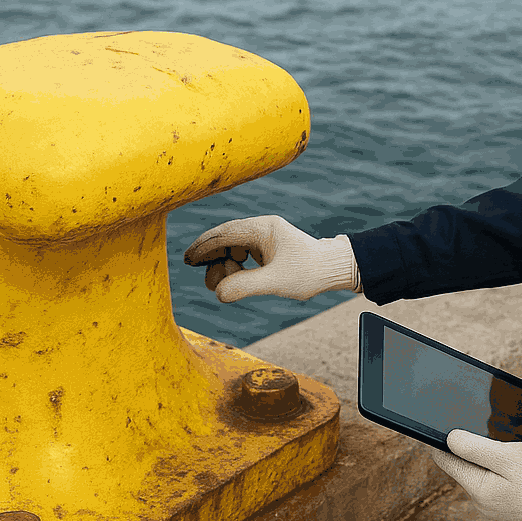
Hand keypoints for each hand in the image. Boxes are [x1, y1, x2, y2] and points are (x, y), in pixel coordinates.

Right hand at [182, 215, 360, 302]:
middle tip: (209, 280)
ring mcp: (262, 238)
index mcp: (263, 228)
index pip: (224, 233)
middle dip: (212, 259)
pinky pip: (239, 254)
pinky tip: (233, 278)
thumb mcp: (275, 282)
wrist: (333, 269)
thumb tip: (218, 292)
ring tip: (227, 283)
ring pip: (230, 248)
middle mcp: (260, 228)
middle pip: (223, 239)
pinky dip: (233, 267)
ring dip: (223, 265)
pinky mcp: (264, 249)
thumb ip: (245, 286)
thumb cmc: (309, 272)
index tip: (188, 260)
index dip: (203, 246)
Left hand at [429, 429, 521, 520]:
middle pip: (463, 465)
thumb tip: (448, 438)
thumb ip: (476, 448)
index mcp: (479, 491)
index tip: (436, 421)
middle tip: (481, 426)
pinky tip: (515, 459)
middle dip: (468, 446)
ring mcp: (496, 505)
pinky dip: (500, 465)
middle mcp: (483, 502)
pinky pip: (495, 479)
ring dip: (487, 455)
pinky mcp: (508, 503)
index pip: (446, 460)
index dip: (440, 438)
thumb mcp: (508, 456)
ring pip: (480, 471)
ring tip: (505, 444)